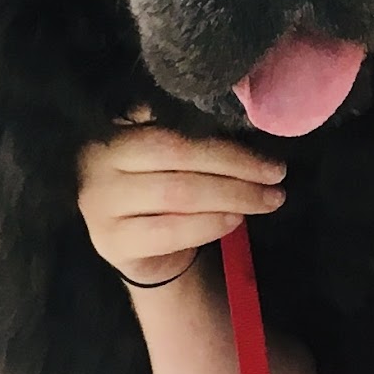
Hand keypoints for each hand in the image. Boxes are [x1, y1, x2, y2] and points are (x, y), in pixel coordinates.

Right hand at [77, 107, 285, 286]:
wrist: (140, 249)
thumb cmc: (162, 188)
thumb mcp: (170, 156)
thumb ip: (192, 136)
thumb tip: (245, 124)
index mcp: (114, 130)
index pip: (176, 132)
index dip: (226, 145)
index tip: (269, 156)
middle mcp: (97, 162)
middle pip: (177, 159)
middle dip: (235, 169)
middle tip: (276, 177)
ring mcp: (98, 205)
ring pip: (176, 195)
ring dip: (231, 196)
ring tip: (267, 200)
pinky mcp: (110, 242)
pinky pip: (169, 231)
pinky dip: (208, 225)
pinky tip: (236, 220)